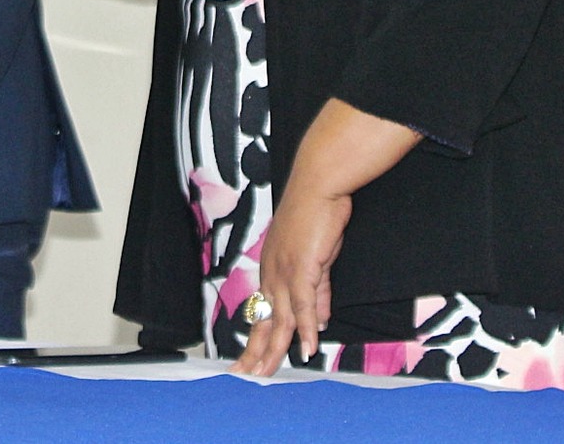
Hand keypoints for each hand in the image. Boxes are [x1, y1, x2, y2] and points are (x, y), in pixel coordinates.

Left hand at [235, 185, 350, 375]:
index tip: (248, 360)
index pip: (262, 312)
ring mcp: (285, 272)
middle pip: (263, 321)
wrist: (319, 186)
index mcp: (272, 271)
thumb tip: (319, 321)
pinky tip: (308, 349)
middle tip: (244, 377)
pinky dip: (307, 329)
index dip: (256, 338)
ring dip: (274, 349)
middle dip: (254, 351)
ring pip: (279, 319)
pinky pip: (304, 306)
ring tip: (268, 374)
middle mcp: (273, 274)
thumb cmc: (316, 216)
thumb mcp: (317, 261)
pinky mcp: (303, 269)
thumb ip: (318, 293)